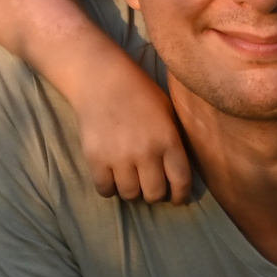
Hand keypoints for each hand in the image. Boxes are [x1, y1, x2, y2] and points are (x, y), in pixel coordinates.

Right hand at [67, 46, 193, 203]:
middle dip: (154, 193)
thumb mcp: (168, 112)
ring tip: (130, 179)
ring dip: (131, 191)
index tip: (176, 198)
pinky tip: (111, 178)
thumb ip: (174, 140)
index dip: (179, 195)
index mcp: (169, 139)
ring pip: (130, 194)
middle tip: (149, 186)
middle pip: (154, 194)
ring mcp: (119, 157)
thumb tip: (179, 172)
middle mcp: (146, 152)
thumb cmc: (139, 92)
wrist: (101, 79)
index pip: (181, 181)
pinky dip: (109, 188)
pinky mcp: (95, 159)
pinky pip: (105, 190)